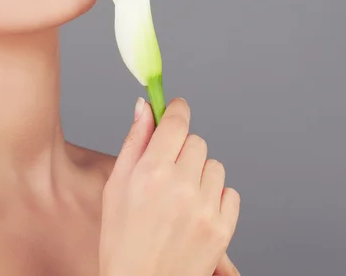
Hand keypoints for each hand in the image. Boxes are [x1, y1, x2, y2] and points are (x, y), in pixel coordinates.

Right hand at [99, 97, 240, 275]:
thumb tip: (143, 106)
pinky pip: (230, 193)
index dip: (177, 110)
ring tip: (181, 195)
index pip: (176, 122)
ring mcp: (204, 208)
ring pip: (214, 165)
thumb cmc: (122, 239)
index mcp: (151, 171)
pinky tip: (195, 210)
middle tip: (168, 170)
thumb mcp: (116, 185)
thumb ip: (134, 141)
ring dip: (200, 173)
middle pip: (196, 141)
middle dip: (183, 149)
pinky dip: (215, 196)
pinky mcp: (222, 229)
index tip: (176, 108)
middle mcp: (180, 186)